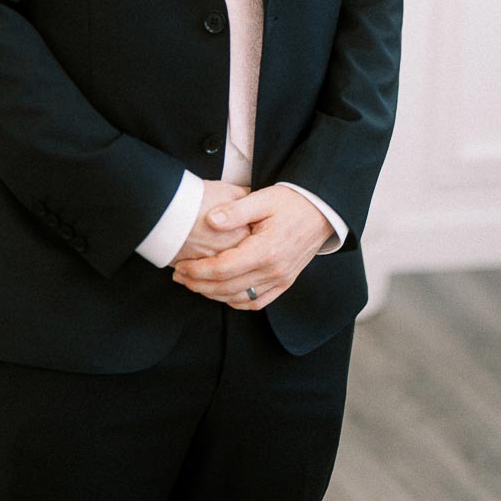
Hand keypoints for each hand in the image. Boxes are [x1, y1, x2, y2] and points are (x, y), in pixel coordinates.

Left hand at [171, 185, 332, 309]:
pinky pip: (258, 302)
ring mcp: (281, 280)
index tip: (180, 265)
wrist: (322, 210)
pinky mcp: (285, 283)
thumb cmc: (291, 201)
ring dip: (214, 295)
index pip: (223, 268)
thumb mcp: (262, 198)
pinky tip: (221, 293)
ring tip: (194, 284)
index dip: (197, 270)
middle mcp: (274, 271)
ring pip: (241, 299)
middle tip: (178, 276)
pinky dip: (236, 301)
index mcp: (266, 250)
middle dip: (198, 284)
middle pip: (227, 287)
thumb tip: (210, 220)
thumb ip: (235, 211)